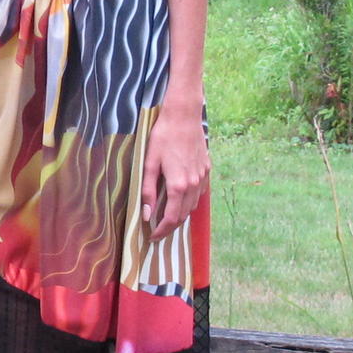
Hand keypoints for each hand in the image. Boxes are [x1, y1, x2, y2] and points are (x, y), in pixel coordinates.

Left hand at [139, 107, 208, 240]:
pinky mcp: (206, 170)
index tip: (152, 236)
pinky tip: (180, 199)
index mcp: (177, 185)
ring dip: (180, 215)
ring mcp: (202, 177)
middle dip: (170, 227)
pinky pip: (199, 193)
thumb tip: (146, 214)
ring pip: (193, 206)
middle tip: (158, 231)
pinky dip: (190, 202)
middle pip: (183, 215)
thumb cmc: (163, 137)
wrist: (184, 116)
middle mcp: (193, 185)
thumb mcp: (149, 163)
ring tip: (167, 217)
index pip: (171, 218)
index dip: (161, 230)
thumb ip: (147, 190)